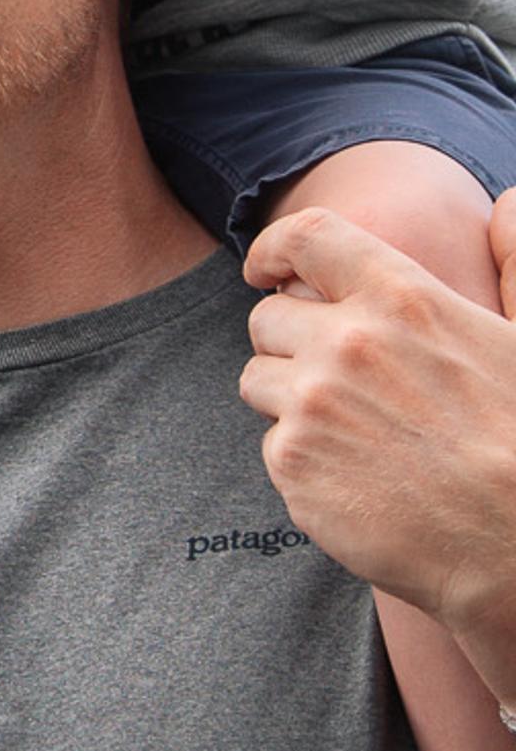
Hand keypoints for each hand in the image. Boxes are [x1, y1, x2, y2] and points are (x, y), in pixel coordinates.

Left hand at [240, 200, 515, 685]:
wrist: (512, 546)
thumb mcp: (515, 336)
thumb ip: (510, 259)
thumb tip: (507, 204)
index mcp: (403, 297)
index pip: (308, 237)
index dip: (275, 247)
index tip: (263, 268)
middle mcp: (346, 341)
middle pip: (269, 318)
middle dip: (291, 343)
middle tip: (338, 382)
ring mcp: (312, 403)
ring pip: (260, 381)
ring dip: (291, 401)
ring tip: (356, 435)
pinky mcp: (293, 463)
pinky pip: (274, 447)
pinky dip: (305, 462)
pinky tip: (360, 481)